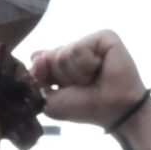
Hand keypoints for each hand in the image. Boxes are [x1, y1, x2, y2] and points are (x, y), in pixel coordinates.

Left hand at [31, 30, 147, 126]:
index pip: (38, 58)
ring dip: (76, 73)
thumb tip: (38, 56)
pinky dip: (86, 64)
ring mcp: (90, 42)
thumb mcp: (50, 100)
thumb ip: (35, 78)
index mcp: (62, 61)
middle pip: (49, 56)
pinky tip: (101, 69)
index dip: (45, 76)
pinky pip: (79, 47)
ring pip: (63, 52)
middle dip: (62, 77)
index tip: (64, 89)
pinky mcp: (105, 37)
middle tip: (84, 86)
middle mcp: (75, 50)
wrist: (116, 111)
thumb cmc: (86, 108)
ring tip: (94, 79)